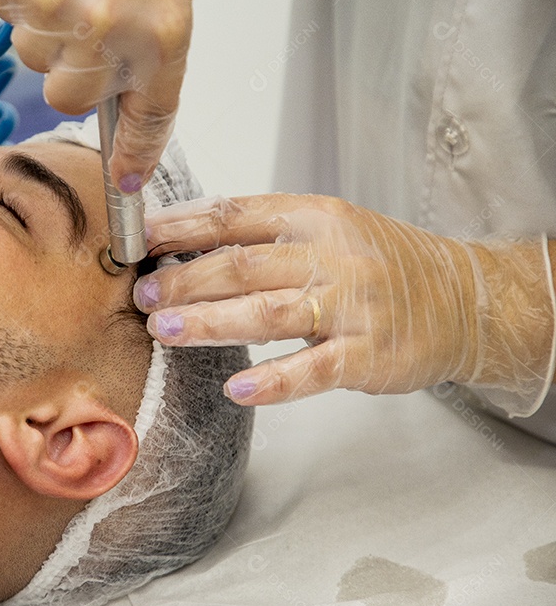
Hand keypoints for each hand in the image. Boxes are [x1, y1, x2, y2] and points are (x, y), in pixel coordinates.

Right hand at [0, 0, 199, 191]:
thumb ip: (144, 41)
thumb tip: (116, 88)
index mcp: (159, 35)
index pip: (148, 121)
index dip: (134, 156)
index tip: (127, 180)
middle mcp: (105, 31)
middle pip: (66, 94)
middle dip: (70, 62)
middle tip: (87, 8)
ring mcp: (55, 10)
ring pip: (31, 50)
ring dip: (43, 18)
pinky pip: (2, 4)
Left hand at [132, 194, 555, 414]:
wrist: (465, 299)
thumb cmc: (382, 265)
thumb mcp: (329, 230)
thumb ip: (265, 236)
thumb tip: (184, 243)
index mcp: (317, 218)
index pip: (236, 215)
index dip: (183, 227)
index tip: (141, 239)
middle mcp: (333, 257)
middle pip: (244, 265)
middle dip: (186, 279)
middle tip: (143, 294)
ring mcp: (354, 307)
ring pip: (269, 313)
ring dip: (210, 323)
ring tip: (164, 329)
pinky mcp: (370, 355)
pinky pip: (315, 369)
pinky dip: (274, 382)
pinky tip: (236, 390)